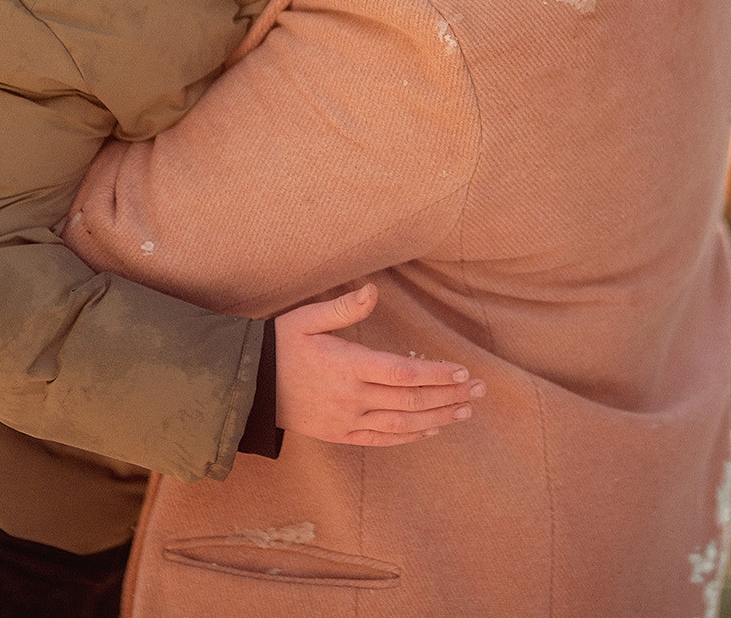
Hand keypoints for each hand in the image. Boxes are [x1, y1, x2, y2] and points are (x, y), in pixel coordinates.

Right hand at [275, 284, 485, 445]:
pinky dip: (410, 436)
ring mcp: (347, 420)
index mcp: (347, 365)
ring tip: (465, 410)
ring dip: (437, 417)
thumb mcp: (306, 319)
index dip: (436, 374)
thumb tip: (373, 290)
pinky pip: (382, 440)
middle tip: (480, 390)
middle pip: (410, 400)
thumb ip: (343, 308)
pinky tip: (432, 429)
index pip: (402, 373)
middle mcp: (351, 397)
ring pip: (402, 423)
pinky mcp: (341, 435)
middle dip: (449, 395)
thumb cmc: (280, 345)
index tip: (463, 371)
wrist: (250, 387)